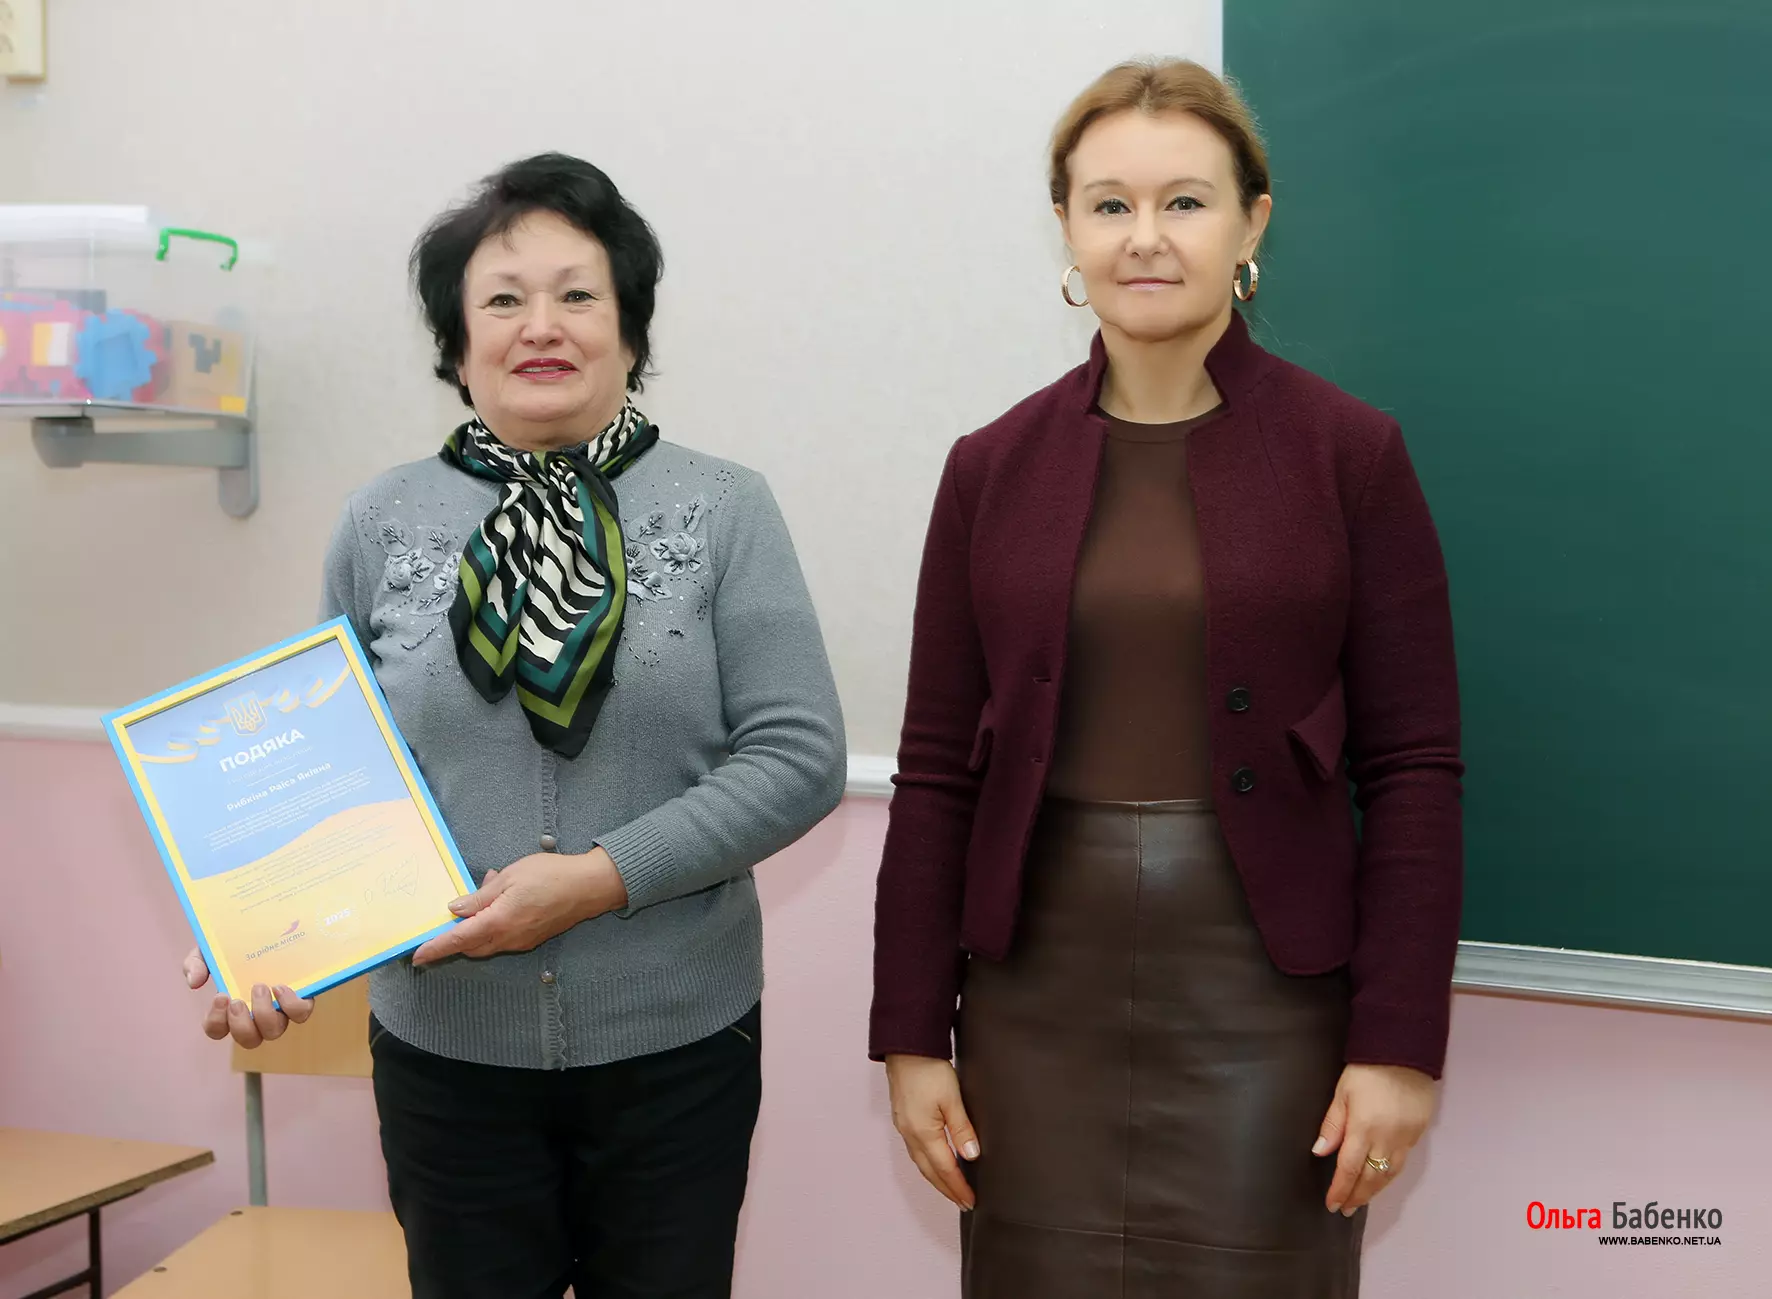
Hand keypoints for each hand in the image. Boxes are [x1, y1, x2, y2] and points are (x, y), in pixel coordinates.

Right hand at [183, 948, 312, 1048]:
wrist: (266, 928)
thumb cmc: (233, 947)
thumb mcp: (208, 951)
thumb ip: (195, 964)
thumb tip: (194, 983)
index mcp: (230, 1009)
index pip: (217, 1030)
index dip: (216, 1021)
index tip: (220, 996)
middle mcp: (255, 1016)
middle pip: (249, 1040)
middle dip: (241, 1024)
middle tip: (237, 1000)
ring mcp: (279, 1009)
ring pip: (274, 1032)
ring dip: (264, 1015)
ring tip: (260, 987)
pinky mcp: (300, 998)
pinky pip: (300, 1014)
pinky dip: (292, 1005)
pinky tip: (280, 987)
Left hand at [412, 847, 627, 965]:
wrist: (590, 886)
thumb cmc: (551, 875)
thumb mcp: (511, 877)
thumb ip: (480, 896)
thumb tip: (455, 909)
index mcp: (499, 921)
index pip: (458, 939)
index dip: (436, 948)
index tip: (417, 956)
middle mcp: (509, 938)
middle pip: (471, 945)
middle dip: (456, 935)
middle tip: (453, 910)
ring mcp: (521, 941)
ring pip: (487, 942)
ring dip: (478, 924)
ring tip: (488, 887)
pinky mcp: (532, 938)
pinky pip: (503, 937)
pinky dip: (494, 923)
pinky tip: (503, 898)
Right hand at [885, 1054, 979, 1210]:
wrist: (905, 1047)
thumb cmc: (929, 1068)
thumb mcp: (952, 1098)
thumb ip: (962, 1129)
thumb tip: (971, 1156)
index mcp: (923, 1133)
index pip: (945, 1169)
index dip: (959, 1187)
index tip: (971, 1201)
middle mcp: (910, 1134)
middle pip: (930, 1171)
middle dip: (947, 1189)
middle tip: (963, 1202)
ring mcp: (904, 1127)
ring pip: (921, 1162)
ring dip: (936, 1178)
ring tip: (951, 1188)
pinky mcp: (903, 1118)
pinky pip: (916, 1150)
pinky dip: (928, 1163)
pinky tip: (935, 1162)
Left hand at [1313, 1062, 1437, 1214]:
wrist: (1405, 1052)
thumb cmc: (1367, 1070)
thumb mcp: (1342, 1092)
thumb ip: (1333, 1124)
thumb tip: (1320, 1152)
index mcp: (1364, 1129)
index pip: (1349, 1168)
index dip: (1340, 1189)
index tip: (1332, 1204)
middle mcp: (1387, 1139)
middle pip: (1371, 1177)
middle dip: (1357, 1196)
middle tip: (1346, 1209)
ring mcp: (1406, 1138)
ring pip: (1390, 1174)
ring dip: (1375, 1190)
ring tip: (1362, 1200)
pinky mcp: (1418, 1133)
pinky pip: (1402, 1161)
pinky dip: (1390, 1175)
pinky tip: (1381, 1179)